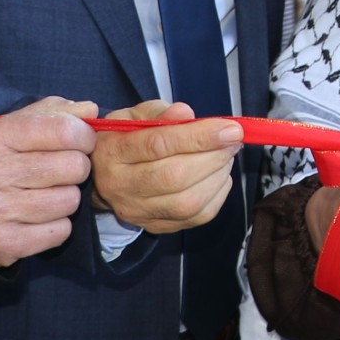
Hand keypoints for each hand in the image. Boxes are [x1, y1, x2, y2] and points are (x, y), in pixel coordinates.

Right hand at [0, 96, 99, 268]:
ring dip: (64, 198)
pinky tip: (35, 218)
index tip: (80, 141)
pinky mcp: (5, 244)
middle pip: (75, 167)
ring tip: (42, 194)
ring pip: (71, 200)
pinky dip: (56, 226)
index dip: (83, 135)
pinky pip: (61, 231)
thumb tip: (90, 111)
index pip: (64, 130)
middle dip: (74, 168)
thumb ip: (51, 113)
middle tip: (57, 171)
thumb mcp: (8, 127)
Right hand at [91, 100, 242, 233]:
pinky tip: (219, 175)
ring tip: (226, 155)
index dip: (199, 136)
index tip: (231, 128)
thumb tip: (186, 114)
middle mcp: (120, 186)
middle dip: (214, 156)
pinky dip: (217, 195)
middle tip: (233, 140)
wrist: (106, 175)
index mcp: (113, 151)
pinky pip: (196, 217)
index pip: (158, 145)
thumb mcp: (135, 115)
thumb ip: (161, 112)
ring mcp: (137, 211)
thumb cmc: (127, 138)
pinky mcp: (156, 226)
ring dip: (218, 176)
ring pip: (188, 201)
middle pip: (175, 177)